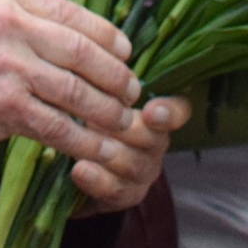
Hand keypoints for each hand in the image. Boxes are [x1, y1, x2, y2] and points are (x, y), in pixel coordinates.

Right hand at [0, 0, 165, 182]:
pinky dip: (83, 139)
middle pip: (80, 46)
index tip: (123, 48)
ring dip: (106, 108)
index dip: (103, 32)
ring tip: (122, 119)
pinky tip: (97, 148)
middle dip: (114, 71)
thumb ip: (8, 13)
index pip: (66, 7)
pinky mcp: (2, 104)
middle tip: (132, 87)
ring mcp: (5, 61)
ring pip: (76, 87)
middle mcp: (3, 17)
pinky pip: (57, 123)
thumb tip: (63, 32)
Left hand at [71, 91, 188, 210]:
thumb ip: (110, 79)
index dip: (169, 112)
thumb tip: (112, 52)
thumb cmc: (89, 114)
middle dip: (126, 132)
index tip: (149, 112)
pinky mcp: (127, 195)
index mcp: (156, 114)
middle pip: (154, 139)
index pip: (178, 110)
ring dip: (109, 156)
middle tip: (98, 123)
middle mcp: (156, 142)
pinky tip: (79, 170)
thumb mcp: (99, 93)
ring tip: (84, 149)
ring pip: (136, 165)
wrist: (70, 160)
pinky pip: (117, 191)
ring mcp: (144, 171)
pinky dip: (97, 180)